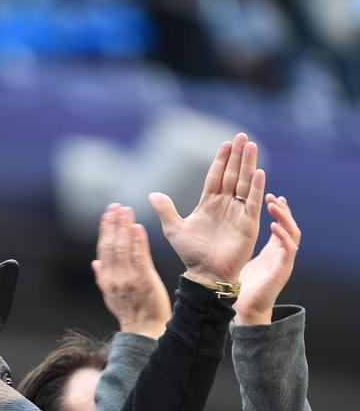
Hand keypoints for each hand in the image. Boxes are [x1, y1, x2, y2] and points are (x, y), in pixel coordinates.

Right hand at [92, 204, 170, 338]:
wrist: (145, 330)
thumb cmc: (132, 313)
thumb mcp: (111, 296)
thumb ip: (103, 277)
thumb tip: (95, 262)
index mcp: (106, 280)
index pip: (103, 250)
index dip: (105, 230)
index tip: (108, 215)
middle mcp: (114, 278)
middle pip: (111, 246)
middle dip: (113, 224)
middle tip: (116, 206)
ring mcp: (128, 279)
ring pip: (123, 249)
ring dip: (124, 228)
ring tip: (126, 211)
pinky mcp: (144, 280)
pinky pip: (139, 257)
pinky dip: (138, 241)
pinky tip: (138, 227)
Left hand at [148, 133, 265, 284]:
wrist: (205, 274)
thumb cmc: (191, 254)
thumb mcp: (174, 230)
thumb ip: (166, 211)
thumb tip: (152, 194)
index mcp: (208, 204)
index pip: (216, 176)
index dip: (221, 160)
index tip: (225, 143)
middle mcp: (225, 205)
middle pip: (232, 175)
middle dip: (237, 156)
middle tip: (241, 136)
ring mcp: (238, 213)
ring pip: (244, 183)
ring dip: (248, 165)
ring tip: (250, 146)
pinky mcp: (249, 223)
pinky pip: (252, 202)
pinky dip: (255, 188)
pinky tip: (258, 172)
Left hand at [234, 194, 301, 324]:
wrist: (243, 308)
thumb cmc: (239, 285)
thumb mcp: (239, 258)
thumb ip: (237, 244)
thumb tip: (221, 229)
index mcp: (271, 250)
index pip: (278, 225)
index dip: (276, 211)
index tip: (268, 195)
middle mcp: (279, 253)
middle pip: (288, 225)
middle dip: (282, 210)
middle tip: (270, 196)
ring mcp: (283, 260)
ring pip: (293, 233)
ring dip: (285, 218)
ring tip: (274, 204)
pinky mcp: (282, 269)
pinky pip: (288, 249)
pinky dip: (283, 236)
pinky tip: (273, 226)